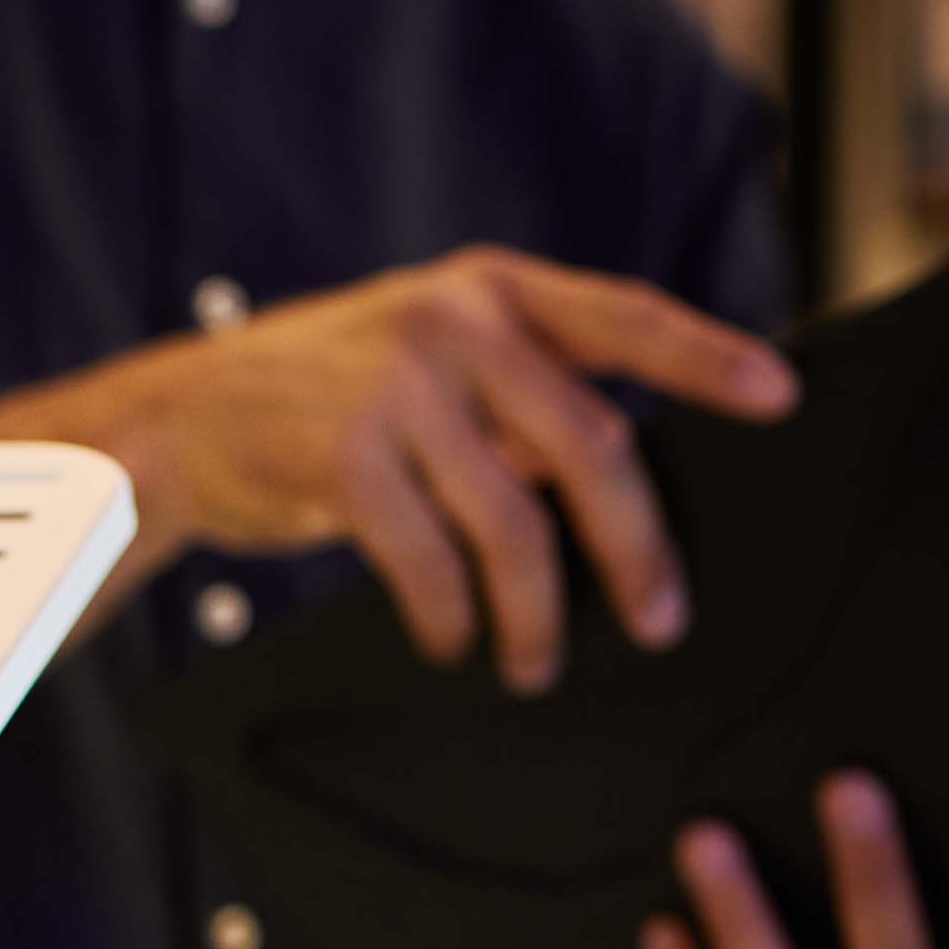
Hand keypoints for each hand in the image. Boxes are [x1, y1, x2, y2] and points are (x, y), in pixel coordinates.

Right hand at [0, 247, 799, 689]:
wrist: (173, 423)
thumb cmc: (310, 401)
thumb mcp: (417, 360)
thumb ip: (507, 396)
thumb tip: (605, 492)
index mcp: (486, 289)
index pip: (623, 316)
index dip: (707, 358)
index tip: (775, 397)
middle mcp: (451, 325)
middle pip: (588, 443)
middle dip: (634, 545)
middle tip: (659, 614)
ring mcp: (396, 390)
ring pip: (513, 522)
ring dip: (537, 610)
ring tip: (537, 660)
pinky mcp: (343, 461)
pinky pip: (430, 562)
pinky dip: (450, 617)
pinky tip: (452, 641)